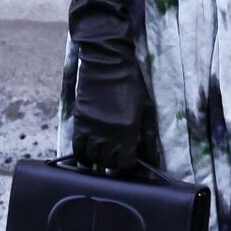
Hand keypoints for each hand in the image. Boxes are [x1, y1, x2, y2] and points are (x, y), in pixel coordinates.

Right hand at [72, 55, 156, 169]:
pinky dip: (82, 155)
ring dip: (98, 160)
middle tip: (117, 158)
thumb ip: (148, 135)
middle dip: (113, 164)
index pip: (126, 163)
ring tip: (103, 155)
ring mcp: (92, 129)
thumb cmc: (130, 83)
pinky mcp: (80, 122)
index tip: (130, 161)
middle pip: (108, 163)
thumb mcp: (145, 108)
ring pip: (92, 158)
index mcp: (128, 132)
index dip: (128, 166)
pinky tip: (88, 154)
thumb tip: (153, 158)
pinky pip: (77, 148)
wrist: (107, 63)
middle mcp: (108, 135)